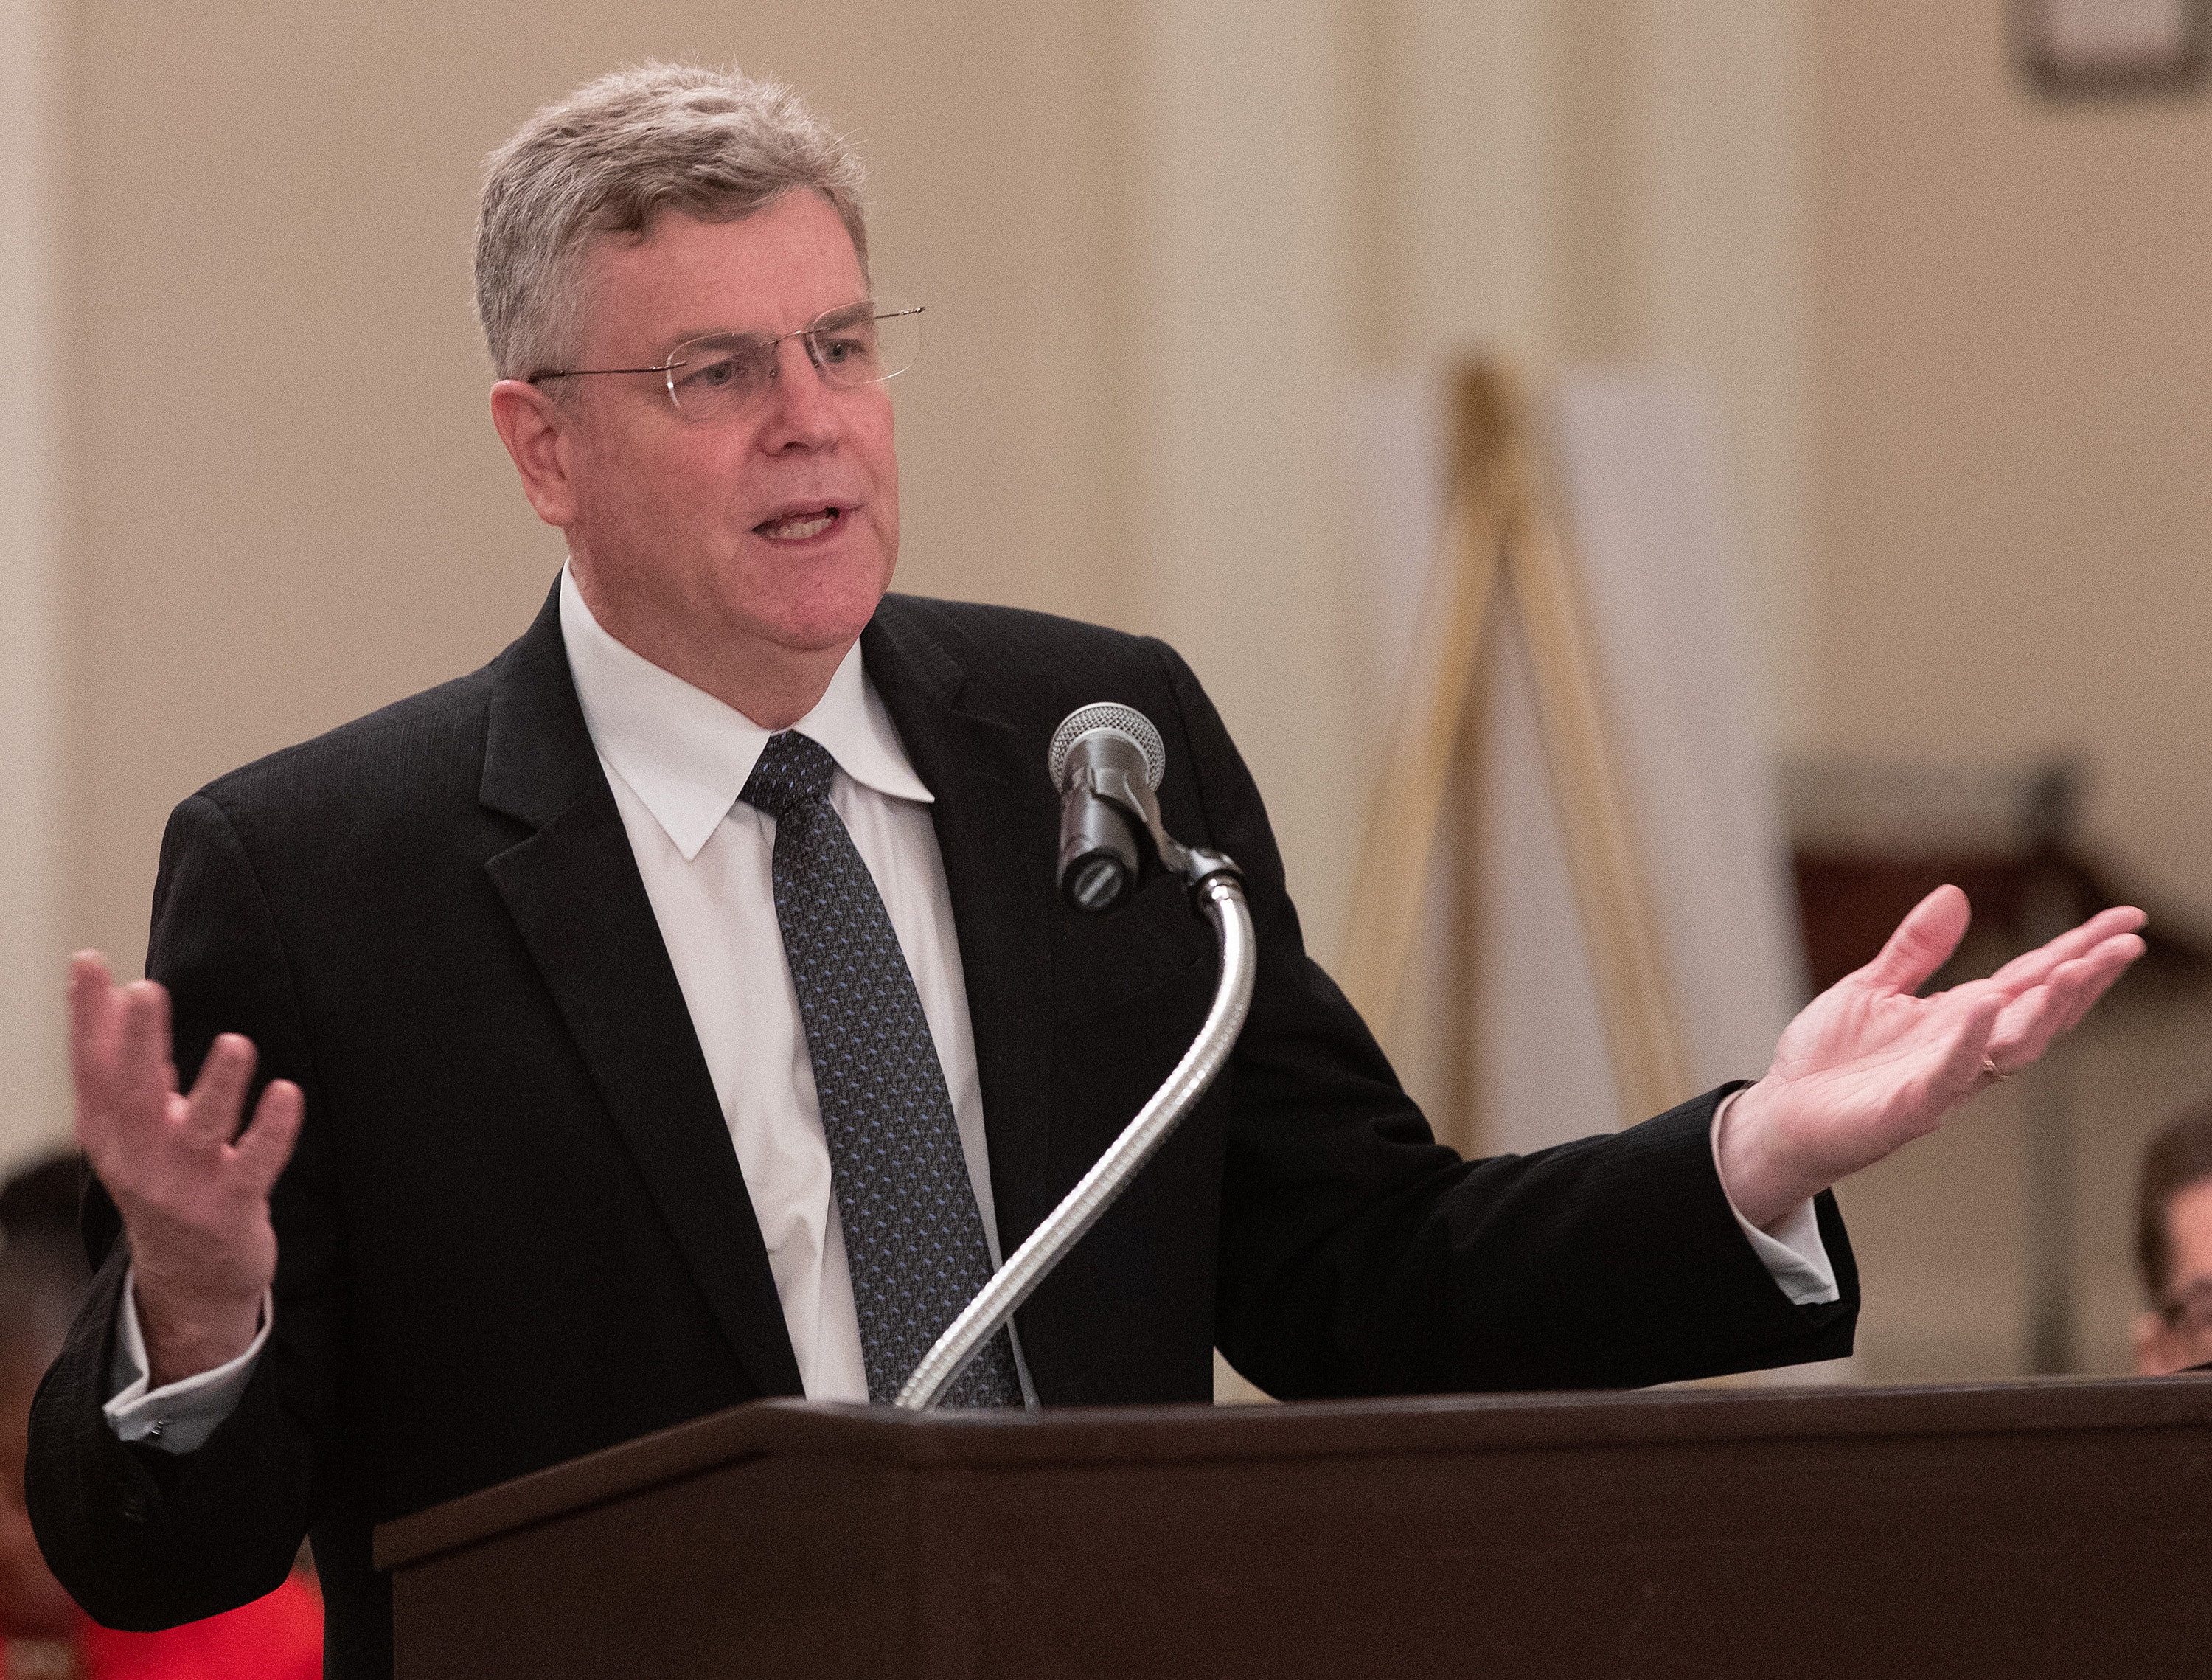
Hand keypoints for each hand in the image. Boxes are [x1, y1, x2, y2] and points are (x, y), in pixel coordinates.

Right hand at [70, 952, 302, 1386]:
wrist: (189, 1276)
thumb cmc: (163, 1178)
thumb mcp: (132, 1125)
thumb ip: (126, 1061)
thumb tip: (111, 991)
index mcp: (110, 1133)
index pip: (92, 1067)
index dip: (87, 1016)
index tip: (88, 962)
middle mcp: (140, 1158)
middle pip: (134, 1094)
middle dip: (139, 1042)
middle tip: (146, 989)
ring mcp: (185, 1186)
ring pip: (200, 1132)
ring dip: (217, 1088)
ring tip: (236, 1044)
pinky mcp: (231, 1209)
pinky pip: (254, 1166)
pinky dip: (271, 1131)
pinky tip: (286, 1092)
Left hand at [1718, 886, 2144, 1228]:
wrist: (1782, 1114)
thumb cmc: (1831, 1059)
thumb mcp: (1873, 987)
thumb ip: (1916, 948)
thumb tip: (1955, 894)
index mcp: (1960, 1017)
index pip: (2032, 979)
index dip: (2078, 950)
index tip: (2124, 921)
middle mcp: (1964, 1049)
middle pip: (2041, 1012)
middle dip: (2085, 979)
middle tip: (2125, 943)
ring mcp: (1943, 1080)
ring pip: (2011, 1047)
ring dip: (2046, 1010)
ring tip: (2074, 969)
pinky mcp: (1909, 1107)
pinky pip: (1947, 1075)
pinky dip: (1966, 1042)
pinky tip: (1982, 1008)